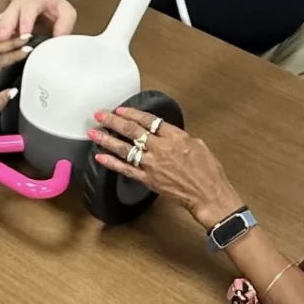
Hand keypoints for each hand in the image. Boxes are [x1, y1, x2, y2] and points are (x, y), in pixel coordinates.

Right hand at [0, 0, 76, 46]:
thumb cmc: (50, 4)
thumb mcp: (64, 10)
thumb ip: (64, 23)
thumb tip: (59, 40)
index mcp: (33, 2)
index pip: (29, 11)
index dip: (26, 21)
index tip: (25, 34)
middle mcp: (17, 6)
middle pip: (9, 15)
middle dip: (5, 28)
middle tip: (2, 40)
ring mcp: (8, 13)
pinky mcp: (2, 21)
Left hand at [89, 107, 242, 228]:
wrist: (208, 195)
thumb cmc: (208, 172)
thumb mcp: (198, 145)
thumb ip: (179, 138)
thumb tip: (168, 134)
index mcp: (175, 136)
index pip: (149, 120)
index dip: (132, 113)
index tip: (121, 109)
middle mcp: (161, 148)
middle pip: (132, 130)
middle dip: (114, 121)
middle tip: (100, 115)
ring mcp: (152, 164)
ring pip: (125, 148)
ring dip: (107, 139)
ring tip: (94, 132)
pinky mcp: (148, 179)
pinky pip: (126, 169)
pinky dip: (111, 163)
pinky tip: (99, 156)